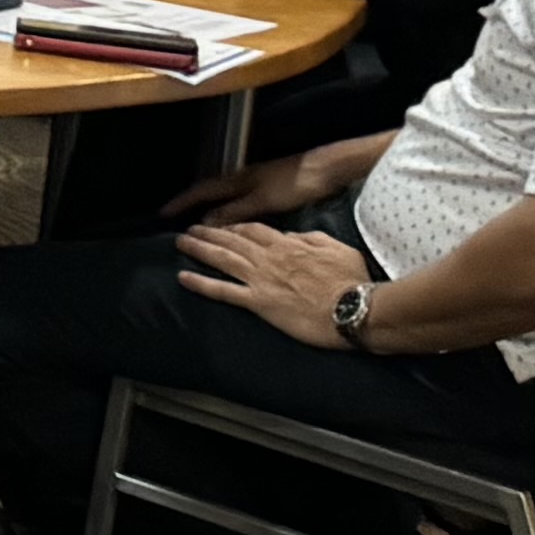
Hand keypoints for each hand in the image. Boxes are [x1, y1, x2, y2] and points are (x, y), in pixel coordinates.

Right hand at [168, 137, 358, 224]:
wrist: (328, 169)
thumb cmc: (295, 183)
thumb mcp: (263, 200)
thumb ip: (235, 211)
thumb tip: (206, 222)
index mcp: (238, 180)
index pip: (202, 191)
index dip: (182, 202)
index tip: (164, 214)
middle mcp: (243, 179)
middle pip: (210, 193)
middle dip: (192, 205)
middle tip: (177, 220)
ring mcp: (257, 182)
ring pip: (226, 197)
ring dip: (211, 209)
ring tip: (201, 225)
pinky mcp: (271, 189)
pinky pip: (240, 202)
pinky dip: (230, 212)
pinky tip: (235, 222)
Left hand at [180, 224, 367, 347]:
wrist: (354, 308)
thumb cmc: (351, 280)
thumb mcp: (336, 248)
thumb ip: (311, 239)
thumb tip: (291, 236)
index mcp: (288, 245)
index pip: (254, 230)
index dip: (235, 227)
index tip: (222, 226)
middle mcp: (269, 258)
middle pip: (232, 240)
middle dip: (209, 233)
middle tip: (190, 229)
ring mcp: (261, 279)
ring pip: (223, 259)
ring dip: (199, 249)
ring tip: (180, 242)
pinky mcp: (259, 302)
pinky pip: (224, 291)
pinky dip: (201, 283)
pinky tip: (183, 277)